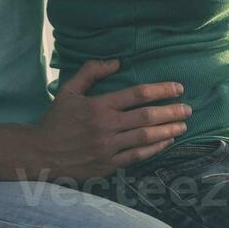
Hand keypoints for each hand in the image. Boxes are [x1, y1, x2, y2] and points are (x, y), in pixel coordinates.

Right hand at [30, 59, 188, 180]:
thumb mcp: (69, 90)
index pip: (137, 94)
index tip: (178, 88)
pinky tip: (167, 141)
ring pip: (146, 137)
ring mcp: (108, 147)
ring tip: (183, 124)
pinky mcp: (107, 165)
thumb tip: (117, 61)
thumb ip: (92, 71)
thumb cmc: (56, 120)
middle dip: (172, 111)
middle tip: (188, 108)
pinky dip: (155, 148)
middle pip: (147, 116)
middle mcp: (106, 126)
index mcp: (99, 106)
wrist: (40, 153)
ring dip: (169, 130)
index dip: (161, 90)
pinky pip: (137, 156)